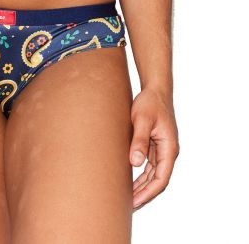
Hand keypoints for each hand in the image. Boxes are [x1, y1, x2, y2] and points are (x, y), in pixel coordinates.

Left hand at [129, 87, 179, 211]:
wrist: (155, 90)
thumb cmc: (149, 103)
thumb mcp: (142, 120)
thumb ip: (139, 140)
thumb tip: (135, 163)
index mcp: (169, 148)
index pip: (161, 178)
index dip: (148, 193)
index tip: (134, 203)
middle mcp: (168, 151)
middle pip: (157, 180)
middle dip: (144, 194)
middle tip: (127, 207)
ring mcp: (162, 149)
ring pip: (153, 175)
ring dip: (142, 187)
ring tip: (127, 199)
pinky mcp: (155, 145)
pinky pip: (149, 166)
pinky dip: (140, 176)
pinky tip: (129, 182)